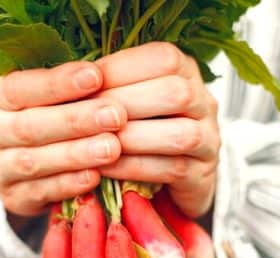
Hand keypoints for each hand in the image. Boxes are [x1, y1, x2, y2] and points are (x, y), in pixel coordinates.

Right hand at [0, 62, 126, 215]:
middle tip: (115, 115)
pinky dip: (69, 184)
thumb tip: (106, 69)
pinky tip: (95, 176)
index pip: (20, 86)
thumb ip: (69, 82)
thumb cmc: (53, 111)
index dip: (58, 83)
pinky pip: (39, 192)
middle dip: (75, 120)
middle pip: (28, 126)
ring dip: (75, 154)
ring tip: (112, 148)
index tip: (96, 76)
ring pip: (33, 161)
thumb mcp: (53, 90)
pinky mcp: (11, 196)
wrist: (31, 161)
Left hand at [95, 42, 220, 217]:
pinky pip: (172, 169)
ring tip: (97, 144)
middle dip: (126, 104)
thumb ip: (110, 86)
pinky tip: (106, 167)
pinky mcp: (203, 174)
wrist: (172, 178)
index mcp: (185, 71)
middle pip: (176, 93)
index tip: (85, 82)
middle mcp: (204, 101)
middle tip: (87, 116)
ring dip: (134, 139)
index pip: (163, 58)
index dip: (121, 68)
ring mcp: (209, 139)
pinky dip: (135, 168)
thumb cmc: (141, 130)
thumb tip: (70, 78)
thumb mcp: (128, 99)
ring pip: (181, 134)